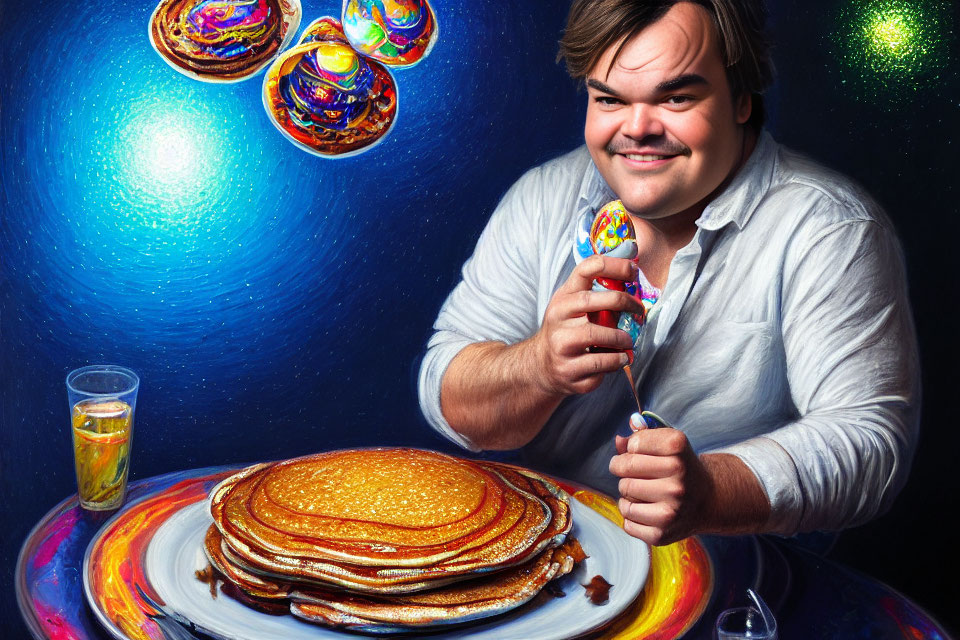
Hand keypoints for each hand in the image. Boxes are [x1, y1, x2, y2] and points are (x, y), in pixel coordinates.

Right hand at [530, 255, 643, 396]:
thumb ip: (599, 293)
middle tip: (638, 310)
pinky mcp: (569, 370)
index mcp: (564, 297)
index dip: (614, 265)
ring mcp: (561, 345)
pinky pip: (601, 363)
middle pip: (593, 301)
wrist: (542, 366)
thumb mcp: (575, 306)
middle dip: (624, 302)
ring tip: (627, 342)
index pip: (586, 269)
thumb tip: (634, 278)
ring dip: (621, 339)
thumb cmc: (567, 331)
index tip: (634, 271)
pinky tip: (620, 358)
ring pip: (598, 336)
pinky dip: (617, 360)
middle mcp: (558, 318)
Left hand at [609, 424, 714, 545]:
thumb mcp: (669, 444)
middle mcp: (677, 482)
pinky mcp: (661, 534)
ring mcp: (670, 510)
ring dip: (627, 492)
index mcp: (679, 452)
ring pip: (623, 494)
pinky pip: (627, 522)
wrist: (709, 500)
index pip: (634, 444)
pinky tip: (646, 509)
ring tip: (643, 490)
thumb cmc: (682, 468)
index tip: (640, 453)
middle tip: (633, 471)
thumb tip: (619, 441)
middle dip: (622, 467)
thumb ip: (641, 438)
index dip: (631, 448)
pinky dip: (631, 515)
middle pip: (625, 468)